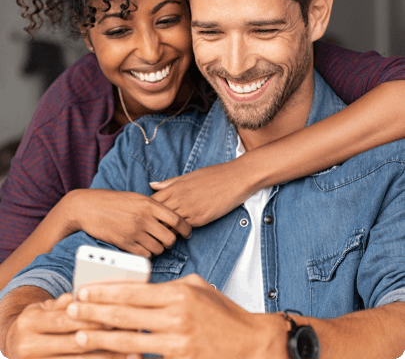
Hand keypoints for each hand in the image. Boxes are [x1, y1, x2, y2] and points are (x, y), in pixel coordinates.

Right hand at [4, 293, 129, 358]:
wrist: (15, 342)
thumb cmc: (39, 319)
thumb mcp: (47, 305)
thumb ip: (66, 300)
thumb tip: (84, 293)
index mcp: (30, 322)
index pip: (66, 319)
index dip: (91, 316)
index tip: (116, 313)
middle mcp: (29, 346)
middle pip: (74, 342)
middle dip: (103, 336)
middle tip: (130, 330)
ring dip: (107, 356)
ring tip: (131, 351)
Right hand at [65, 189, 191, 257]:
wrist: (88, 207)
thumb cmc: (113, 201)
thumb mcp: (136, 197)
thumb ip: (153, 206)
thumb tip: (170, 217)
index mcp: (149, 204)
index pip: (177, 219)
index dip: (186, 228)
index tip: (187, 233)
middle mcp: (144, 218)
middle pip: (170, 238)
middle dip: (171, 241)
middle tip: (167, 240)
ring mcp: (134, 232)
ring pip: (159, 248)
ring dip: (159, 248)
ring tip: (153, 243)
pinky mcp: (125, 243)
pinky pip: (145, 255)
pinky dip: (147, 254)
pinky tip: (143, 248)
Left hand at [66, 274, 286, 358]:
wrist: (250, 344)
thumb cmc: (223, 313)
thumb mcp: (198, 287)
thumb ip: (171, 286)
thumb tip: (145, 288)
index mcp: (179, 293)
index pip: (134, 290)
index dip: (106, 290)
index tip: (85, 289)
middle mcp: (175, 316)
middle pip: (125, 314)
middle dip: (94, 311)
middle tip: (71, 308)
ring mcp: (176, 342)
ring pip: (129, 340)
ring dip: (100, 337)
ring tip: (79, 333)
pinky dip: (124, 356)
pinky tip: (108, 354)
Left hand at [150, 162, 251, 226]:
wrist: (235, 178)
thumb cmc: (213, 175)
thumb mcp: (189, 176)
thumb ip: (169, 183)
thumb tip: (152, 185)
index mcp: (175, 187)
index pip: (152, 202)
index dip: (147, 210)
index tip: (146, 216)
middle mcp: (179, 198)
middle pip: (157, 215)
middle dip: (152, 223)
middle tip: (150, 230)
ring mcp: (189, 209)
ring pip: (168, 224)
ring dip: (164, 230)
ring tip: (162, 235)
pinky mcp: (200, 218)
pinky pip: (183, 229)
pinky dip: (178, 232)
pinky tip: (178, 234)